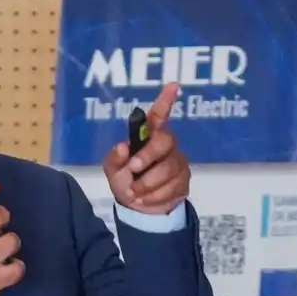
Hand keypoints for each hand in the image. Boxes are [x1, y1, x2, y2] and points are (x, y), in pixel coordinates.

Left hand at [103, 82, 190, 213]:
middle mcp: (166, 145)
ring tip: (133, 193)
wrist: (138, 210)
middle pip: (165, 141)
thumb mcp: (112, 170)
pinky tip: (144, 199)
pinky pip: (171, 187)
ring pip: (168, 169)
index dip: (165, 100)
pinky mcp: (184, 179)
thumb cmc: (125, 181)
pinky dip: (153, 196)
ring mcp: (177, 161)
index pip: (158, 115)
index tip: (173, 85)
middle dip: (147, 156)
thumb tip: (124, 146)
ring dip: (146, 184)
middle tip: (132, 169)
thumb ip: (114, 158)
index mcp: (148, 136)